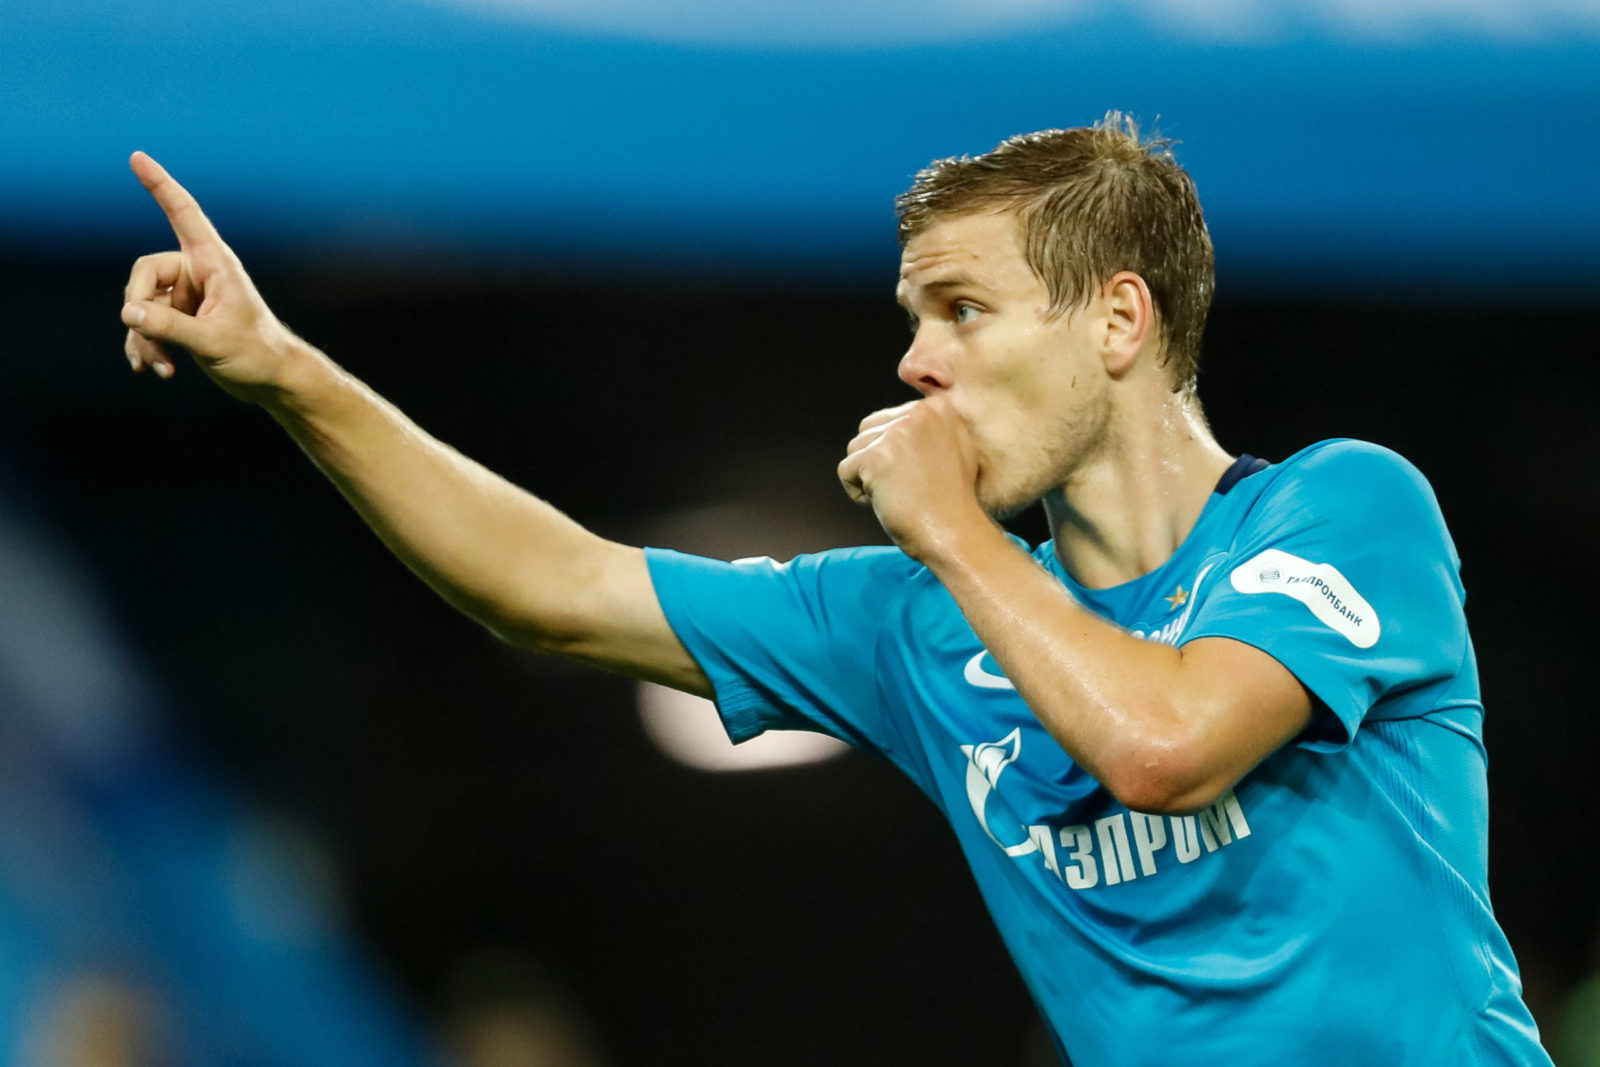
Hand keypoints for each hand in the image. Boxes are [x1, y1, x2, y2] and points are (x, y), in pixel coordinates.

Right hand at [120, 152, 303, 401]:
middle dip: (140, 310)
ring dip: (145, 338)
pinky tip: (153, 371)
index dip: (160, 186)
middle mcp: (198, 274)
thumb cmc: (257, 356)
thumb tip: (127, 313)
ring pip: (140, 305)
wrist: (273, 382)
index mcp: (214, 263)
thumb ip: (169, 327)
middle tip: (152, 340)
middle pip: (144, 274)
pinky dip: (146, 347)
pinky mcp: (181, 320)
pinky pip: (146, 325)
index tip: (137, 157)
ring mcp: (187, 297)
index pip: (184, 215)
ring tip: (161, 367)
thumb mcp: (212, 342)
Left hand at [836, 396, 988, 560]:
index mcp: (937, 407)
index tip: (919, 476)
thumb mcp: (956, 449)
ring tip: (897, 495)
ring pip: (855, 448)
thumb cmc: (954, 502)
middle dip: (877, 460)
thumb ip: (931, 430)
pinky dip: (858, 492)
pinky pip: (845, 470)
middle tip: (905, 487)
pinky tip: (884, 502)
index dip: (895, 453)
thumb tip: (898, 422)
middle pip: (869, 429)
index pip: (891, 420)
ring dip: (868, 476)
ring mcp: (896, 433)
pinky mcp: (876, 457)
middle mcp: (917, 413)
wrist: (955, 532)